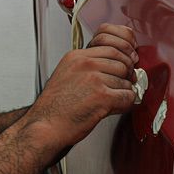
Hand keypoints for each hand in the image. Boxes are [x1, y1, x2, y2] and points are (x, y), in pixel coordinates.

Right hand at [26, 24, 137, 149]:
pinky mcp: (102, 96)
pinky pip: (128, 96)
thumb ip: (87, 67)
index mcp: (77, 56)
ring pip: (126, 80)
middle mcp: (86, 64)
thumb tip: (112, 68)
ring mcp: (94, 79)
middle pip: (122, 61)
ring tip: (110, 101)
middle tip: (119, 87)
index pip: (111, 47)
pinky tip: (113, 108)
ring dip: (123, 92)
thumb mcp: (66, 75)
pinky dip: (125, 105)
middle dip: (125, 76)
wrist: (45, 126)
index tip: (122, 69)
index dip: (120, 60)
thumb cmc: (54, 107)